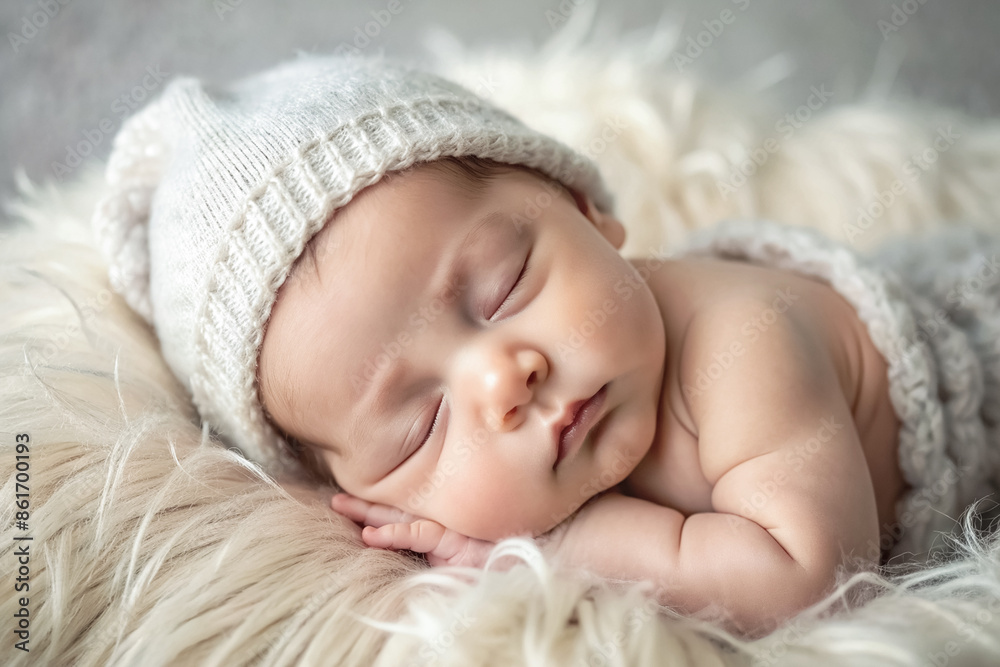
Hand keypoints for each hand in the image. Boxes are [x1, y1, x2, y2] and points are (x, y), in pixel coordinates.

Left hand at [330, 492, 496, 567]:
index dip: (377, 509)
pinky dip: (394, 535)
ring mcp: (449, 527)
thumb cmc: (493, 570)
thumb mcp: (453, 567)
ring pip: (402, 516)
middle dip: (365, 505)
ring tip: (341, 506)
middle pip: (397, 510)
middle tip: (335, 498)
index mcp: (440, 529)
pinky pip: (420, 535)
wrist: (523, 574)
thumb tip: (392, 552)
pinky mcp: (456, 540)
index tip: (349, 503)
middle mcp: (442, 523)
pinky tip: (369, 536)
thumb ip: (430, 557)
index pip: (403, 515)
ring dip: (369, 513)